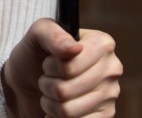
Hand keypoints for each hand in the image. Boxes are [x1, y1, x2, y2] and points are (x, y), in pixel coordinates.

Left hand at [2, 18, 121, 117]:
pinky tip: (59, 107)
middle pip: (66, 90)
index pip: (69, 66)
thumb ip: (53, 34)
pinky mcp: (106, 115)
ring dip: (50, 104)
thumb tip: (75, 48)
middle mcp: (112, 69)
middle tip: (46, 78)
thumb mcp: (38, 33)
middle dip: (47, 85)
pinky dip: (58, 117)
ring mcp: (110, 95)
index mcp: (102, 43)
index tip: (47, 61)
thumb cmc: (36, 52)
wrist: (29, 80)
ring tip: (51, 93)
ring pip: (68, 111)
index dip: (50, 67)